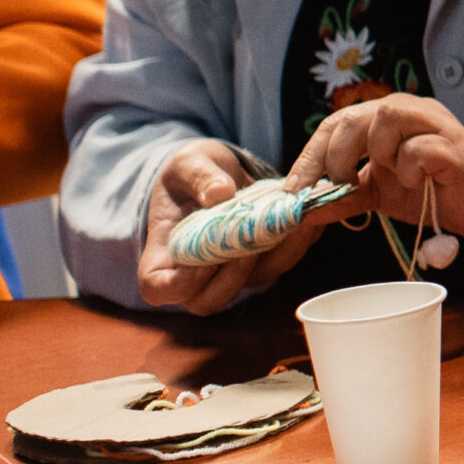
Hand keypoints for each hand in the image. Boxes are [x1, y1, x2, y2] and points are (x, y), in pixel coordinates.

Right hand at [136, 140, 332, 312]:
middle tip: (252, 236)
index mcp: (163, 254)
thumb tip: (220, 192)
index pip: (159, 289)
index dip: (181, 282)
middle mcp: (194, 273)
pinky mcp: (260, 262)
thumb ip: (199, 176)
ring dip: (276, 255)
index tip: (203, 251)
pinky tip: (304, 214)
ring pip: (253, 283)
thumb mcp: (189, 163)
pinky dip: (296, 242)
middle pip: (208, 300)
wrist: (220, 174)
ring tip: (290, 219)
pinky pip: (280, 263)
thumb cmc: (192, 172)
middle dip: (234, 275)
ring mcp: (229, 272)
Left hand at [290, 95, 463, 242]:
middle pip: (355, 115)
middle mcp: (410, 110)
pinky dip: (408, 171)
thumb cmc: (435, 190)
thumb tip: (303, 211)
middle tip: (339, 185)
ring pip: (386, 118)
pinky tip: (419, 183)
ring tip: (386, 176)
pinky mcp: (454, 146)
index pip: (336, 122)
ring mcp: (435, 124)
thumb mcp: (380, 195)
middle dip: (335, 156)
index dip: (311, 155)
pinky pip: (417, 149)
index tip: (296, 189)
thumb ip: (345, 196)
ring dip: (376, 154)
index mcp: (388, 117)